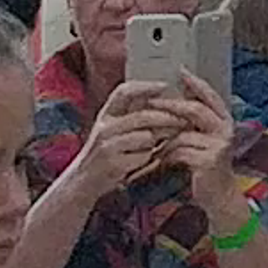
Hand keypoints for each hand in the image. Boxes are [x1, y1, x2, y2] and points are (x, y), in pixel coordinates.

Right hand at [81, 76, 197, 191]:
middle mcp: (104, 127)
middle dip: (166, 118)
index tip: (164, 85)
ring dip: (158, 141)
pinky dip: (149, 158)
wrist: (82, 181)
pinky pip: (143, 156)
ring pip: (146, 136)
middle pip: (142, 116)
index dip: (144, 86)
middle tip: (184, 120)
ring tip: (162, 144)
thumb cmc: (105, 154)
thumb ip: (132, 117)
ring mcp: (107, 145)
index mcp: (105, 115)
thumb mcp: (112, 131)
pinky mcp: (113, 163)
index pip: (123, 92)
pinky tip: (145, 161)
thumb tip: (163, 103)